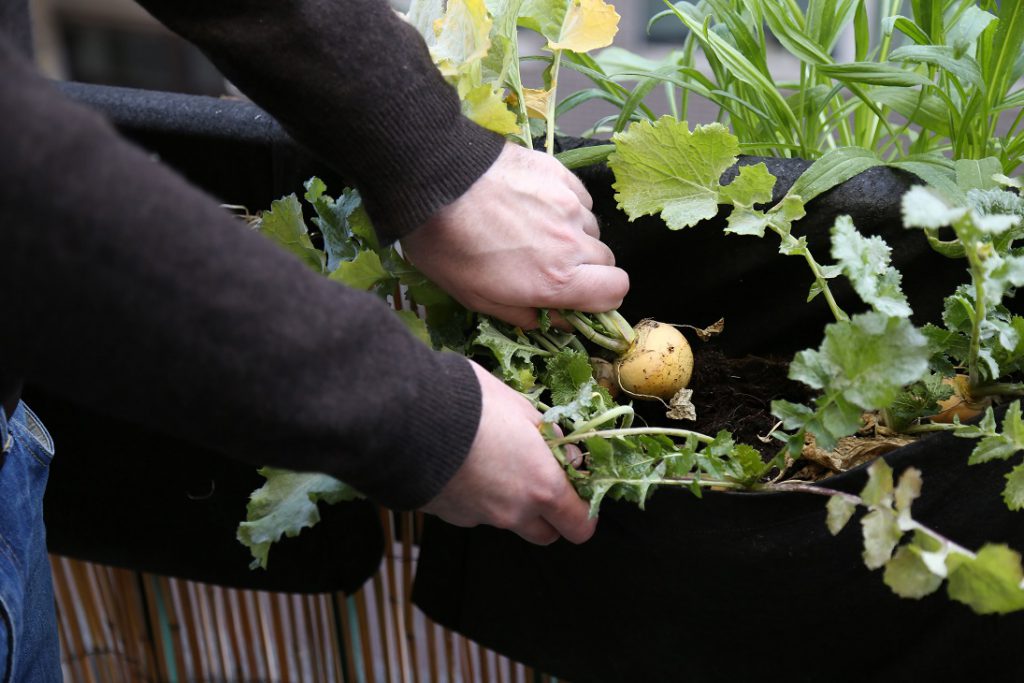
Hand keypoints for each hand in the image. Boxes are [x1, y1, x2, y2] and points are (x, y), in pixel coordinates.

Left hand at [401, 143, 628, 328]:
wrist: (433, 181)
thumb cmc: (447, 245)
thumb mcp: (477, 298)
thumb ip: (524, 314)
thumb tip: (557, 321)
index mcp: (555, 280)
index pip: (615, 292)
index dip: (602, 299)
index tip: (579, 296)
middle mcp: (572, 243)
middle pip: (607, 261)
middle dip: (586, 269)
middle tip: (549, 265)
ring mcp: (569, 204)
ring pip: (592, 229)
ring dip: (574, 237)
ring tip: (536, 231)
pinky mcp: (560, 174)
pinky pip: (579, 199)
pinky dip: (566, 208)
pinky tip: (534, 205)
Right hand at [421, 360, 596, 544]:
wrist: (406, 418)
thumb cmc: (471, 404)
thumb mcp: (520, 406)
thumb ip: (545, 434)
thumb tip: (557, 447)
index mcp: (543, 486)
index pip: (580, 525)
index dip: (582, 509)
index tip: (574, 485)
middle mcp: (514, 512)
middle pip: (547, 534)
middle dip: (550, 513)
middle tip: (539, 477)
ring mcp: (480, 518)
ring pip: (509, 522)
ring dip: (511, 503)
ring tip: (494, 462)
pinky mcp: (449, 516)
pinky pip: (475, 513)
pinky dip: (477, 496)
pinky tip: (464, 465)